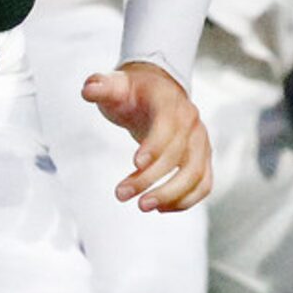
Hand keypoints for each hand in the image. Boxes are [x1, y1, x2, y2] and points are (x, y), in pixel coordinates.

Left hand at [83, 60, 212, 211]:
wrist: (159, 90)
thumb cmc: (135, 91)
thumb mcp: (116, 85)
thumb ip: (101, 86)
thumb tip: (89, 88)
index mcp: (170, 102)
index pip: (168, 126)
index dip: (154, 146)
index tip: (135, 164)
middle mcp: (191, 122)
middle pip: (178, 156)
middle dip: (150, 178)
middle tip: (122, 194)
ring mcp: (200, 142)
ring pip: (195, 174)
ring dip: (171, 195)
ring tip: (142, 206)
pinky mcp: (202, 158)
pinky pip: (202, 184)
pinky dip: (185, 200)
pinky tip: (160, 208)